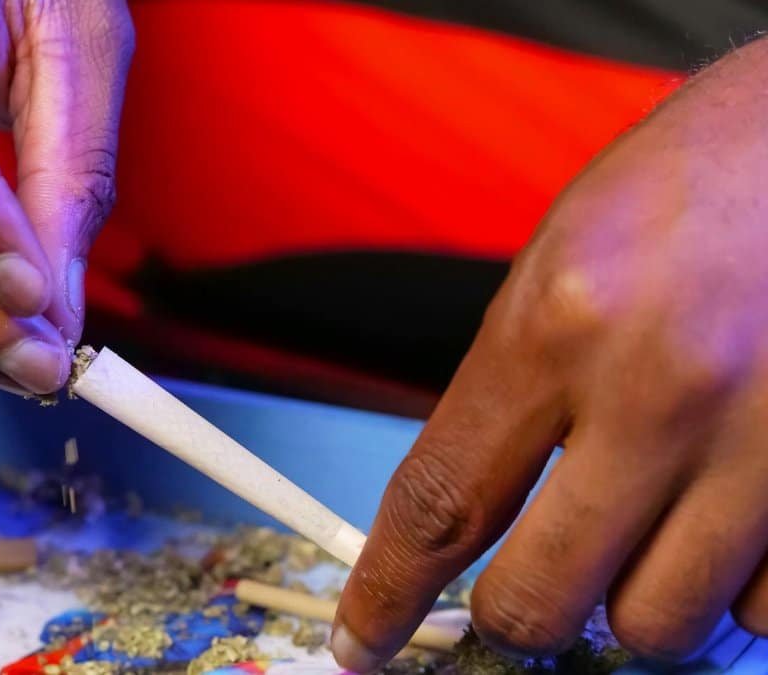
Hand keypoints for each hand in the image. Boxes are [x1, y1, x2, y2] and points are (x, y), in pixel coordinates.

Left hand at [333, 39, 767, 669]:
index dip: (388, 593)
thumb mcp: (561, 261)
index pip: (441, 502)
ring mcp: (766, 438)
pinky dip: (737, 588)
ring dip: (634, 598)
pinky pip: (766, 612)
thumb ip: (514, 392)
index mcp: (558, 323)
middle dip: (520, 616)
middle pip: (543, 599)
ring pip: (657, 623)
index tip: (361, 640)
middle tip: (531, 588)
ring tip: (650, 525)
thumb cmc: (690, 186)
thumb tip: (468, 521)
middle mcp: (660, 390)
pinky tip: (735, 517)